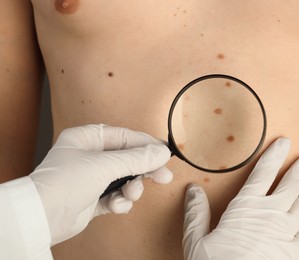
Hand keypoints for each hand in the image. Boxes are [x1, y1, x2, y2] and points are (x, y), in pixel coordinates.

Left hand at [30, 124, 171, 244]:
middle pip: (128, 158)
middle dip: (144, 170)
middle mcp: (90, 156)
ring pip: (125, 179)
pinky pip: (116, 196)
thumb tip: (162, 152)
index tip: (164, 153)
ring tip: (132, 194)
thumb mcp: (105, 165)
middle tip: (163, 176)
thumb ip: (137, 159)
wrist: (41, 218)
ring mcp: (92, 178)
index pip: (125, 137)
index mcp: (87, 138)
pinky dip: (120, 202)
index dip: (146, 144)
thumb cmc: (64, 183)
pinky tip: (116, 205)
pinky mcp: (93, 198)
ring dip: (132, 188)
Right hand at [183, 138, 298, 259]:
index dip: (274, 155)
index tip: (284, 143)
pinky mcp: (296, 253)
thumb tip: (193, 190)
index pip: (263, 173)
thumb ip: (196, 213)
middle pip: (291, 185)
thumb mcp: (196, 240)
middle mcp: (270, 216)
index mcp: (246, 208)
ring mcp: (286, 234)